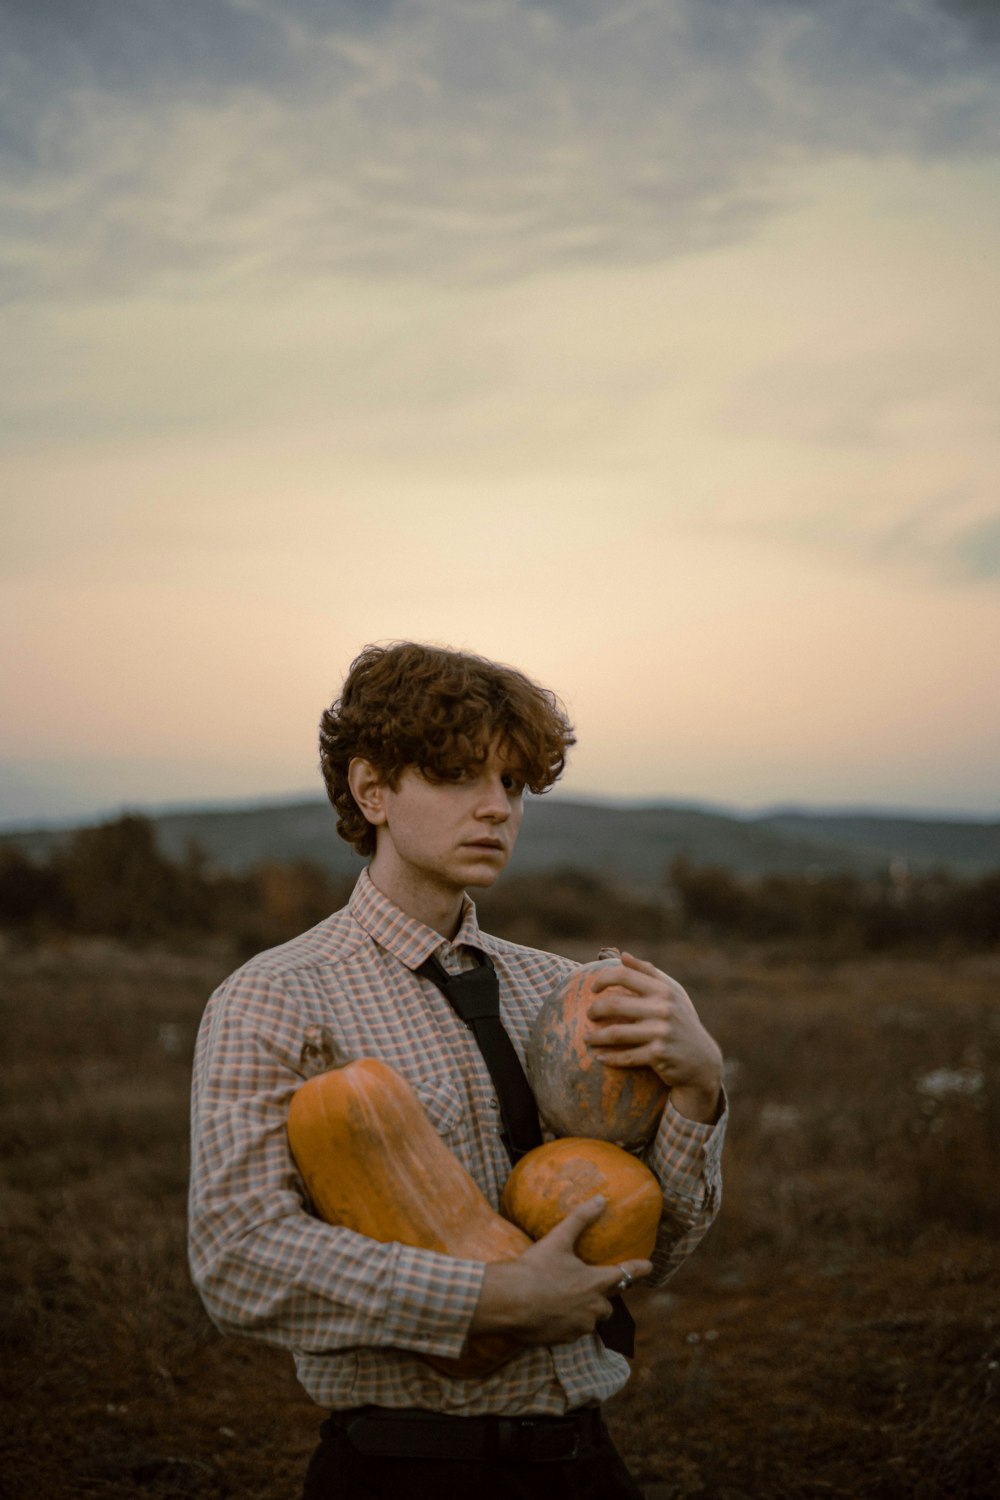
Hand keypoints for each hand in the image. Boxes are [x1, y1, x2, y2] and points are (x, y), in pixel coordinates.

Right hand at [469, 1196, 651, 1344]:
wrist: (510, 1302)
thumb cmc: (536, 1268)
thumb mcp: (558, 1239)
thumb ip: (581, 1219)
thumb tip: (601, 1199)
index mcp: (596, 1282)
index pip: (626, 1275)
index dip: (639, 1269)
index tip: (650, 1266)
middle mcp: (593, 1307)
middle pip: (608, 1303)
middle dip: (604, 1295)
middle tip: (596, 1285)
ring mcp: (579, 1326)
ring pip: (591, 1319)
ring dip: (587, 1310)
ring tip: (570, 1299)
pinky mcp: (564, 1339)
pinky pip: (574, 1331)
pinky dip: (569, 1322)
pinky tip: (554, 1313)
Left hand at [587, 952, 722, 1123]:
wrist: (701, 1060)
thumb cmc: (681, 1021)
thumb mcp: (672, 994)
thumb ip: (648, 973)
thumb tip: (623, 956)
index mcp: (664, 990)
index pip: (625, 975)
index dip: (603, 979)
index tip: (593, 988)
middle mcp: (663, 1008)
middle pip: (615, 1004)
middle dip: (595, 1010)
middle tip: (588, 1015)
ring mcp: (661, 1032)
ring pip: (616, 1033)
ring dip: (596, 1037)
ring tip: (586, 1039)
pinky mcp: (659, 1054)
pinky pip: (626, 1056)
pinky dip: (610, 1057)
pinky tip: (599, 1057)